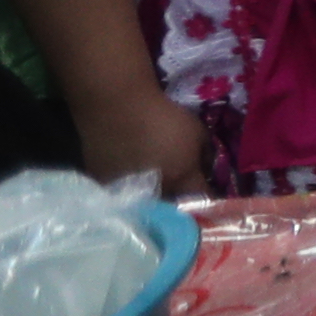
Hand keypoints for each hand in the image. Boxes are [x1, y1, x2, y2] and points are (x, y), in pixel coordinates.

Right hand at [74, 90, 203, 198]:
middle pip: (173, 206)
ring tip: (153, 183)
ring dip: (153, 196)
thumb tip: (206, 171)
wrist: (118, 108)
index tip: (210, 195)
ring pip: (146, 203)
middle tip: (180, 189)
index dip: (210, 200)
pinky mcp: (104, 187)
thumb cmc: (164, 118)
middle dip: (180, 201)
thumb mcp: (199, 133)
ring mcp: (129, 193)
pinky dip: (129, 188)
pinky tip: (129, 176)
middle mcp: (157, 194)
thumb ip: (206, 157)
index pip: (204, 200)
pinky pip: (122, 194)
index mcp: (183, 181)